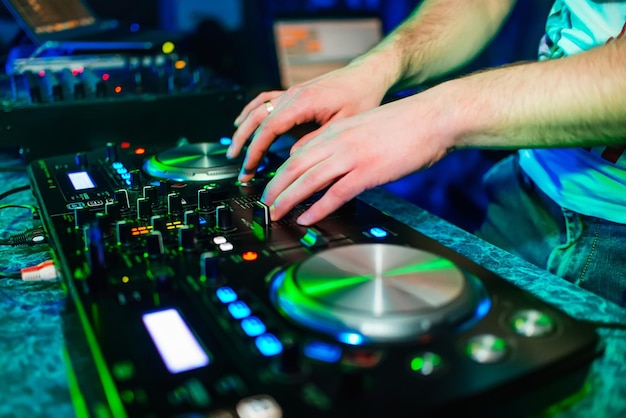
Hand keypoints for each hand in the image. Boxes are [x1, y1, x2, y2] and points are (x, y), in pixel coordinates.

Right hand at [228, 64, 388, 181]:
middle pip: (257, 119)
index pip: (269, 128)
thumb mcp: (343, 124)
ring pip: (257, 109)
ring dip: (243, 129)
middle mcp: (293, 95)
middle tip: (240, 167)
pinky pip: (265, 100)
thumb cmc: (360, 96)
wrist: (366, 76)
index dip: (256, 150)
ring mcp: (291, 93)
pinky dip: (250, 111)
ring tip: (234, 150)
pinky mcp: (293, 93)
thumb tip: (295, 157)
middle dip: (244, 144)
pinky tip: (241, 121)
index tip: (250, 167)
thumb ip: (317, 141)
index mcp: (303, 102)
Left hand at [261, 90, 457, 224]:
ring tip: (274, 214)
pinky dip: (317, 208)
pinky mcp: (368, 171)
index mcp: (336, 131)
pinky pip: (335, 193)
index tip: (272, 187)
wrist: (434, 116)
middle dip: (274, 188)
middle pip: (294, 166)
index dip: (280, 173)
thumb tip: (334, 162)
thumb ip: (346, 143)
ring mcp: (351, 156)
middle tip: (263, 204)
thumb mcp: (366, 128)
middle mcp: (338, 142)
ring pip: (307, 180)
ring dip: (286, 199)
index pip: (298, 153)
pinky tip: (307, 218)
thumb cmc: (407, 124)